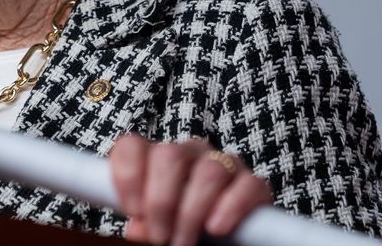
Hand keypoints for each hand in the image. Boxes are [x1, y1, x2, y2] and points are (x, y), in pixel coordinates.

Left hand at [109, 134, 273, 245]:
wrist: (219, 242)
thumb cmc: (180, 232)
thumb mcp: (157, 230)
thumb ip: (145, 226)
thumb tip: (140, 228)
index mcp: (157, 160)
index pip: (133, 146)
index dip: (128, 176)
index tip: (132, 211)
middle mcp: (189, 154)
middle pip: (169, 155)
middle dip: (161, 201)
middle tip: (160, 236)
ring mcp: (223, 164)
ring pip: (208, 171)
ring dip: (192, 213)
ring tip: (184, 243)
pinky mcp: (253, 184)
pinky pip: (248, 185)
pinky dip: (231, 208)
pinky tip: (216, 228)